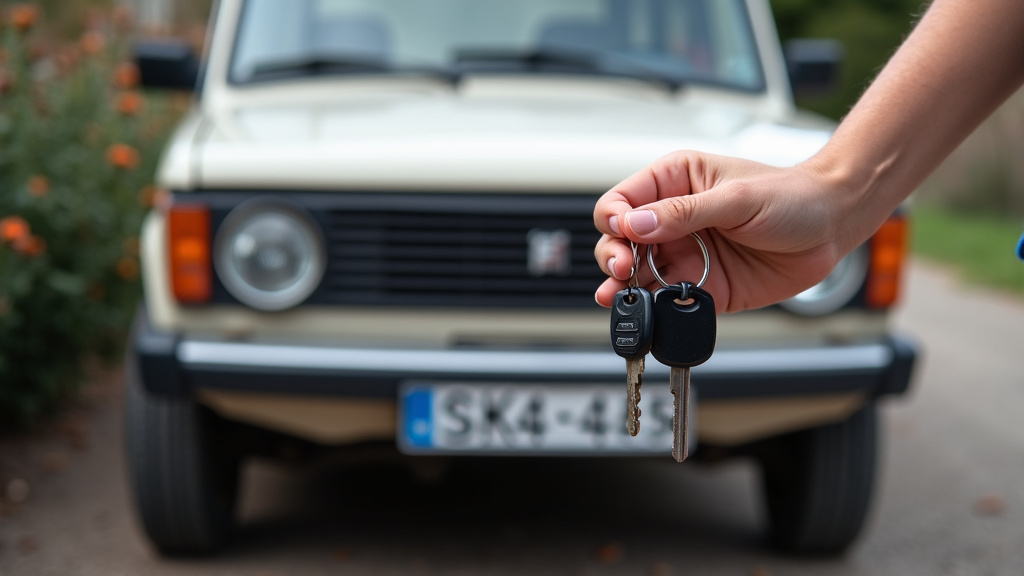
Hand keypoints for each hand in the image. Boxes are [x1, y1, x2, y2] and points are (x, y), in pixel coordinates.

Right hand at [594, 151, 854, 313]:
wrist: (832, 226)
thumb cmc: (791, 197)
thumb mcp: (737, 197)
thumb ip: (683, 213)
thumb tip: (636, 225)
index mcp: (673, 183)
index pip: (622, 201)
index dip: (614, 219)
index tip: (623, 234)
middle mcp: (672, 220)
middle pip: (619, 241)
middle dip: (613, 255)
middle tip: (623, 268)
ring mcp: (684, 255)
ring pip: (636, 275)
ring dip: (623, 287)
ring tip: (618, 296)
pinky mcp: (700, 287)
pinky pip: (666, 301)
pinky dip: (653, 309)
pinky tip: (646, 311)